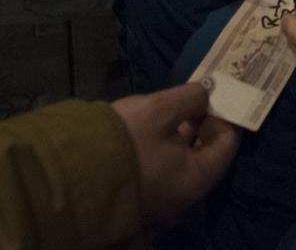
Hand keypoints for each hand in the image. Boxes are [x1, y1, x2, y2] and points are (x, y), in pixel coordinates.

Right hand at [111, 82, 237, 225]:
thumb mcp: (161, 108)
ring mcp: (161, 201)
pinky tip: (152, 128)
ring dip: (181, 135)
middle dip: (201, 123)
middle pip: (206, 155)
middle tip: (192, 98)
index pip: (227, 144)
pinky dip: (165, 148)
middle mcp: (183, 198)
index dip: (223, 114)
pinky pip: (163, 170)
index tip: (210, 94)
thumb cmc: (124, 139)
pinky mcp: (140, 196)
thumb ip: (191, 98)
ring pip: (182, 162)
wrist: (68, 173)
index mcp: (196, 180)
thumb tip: (205, 94)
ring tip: (171, 108)